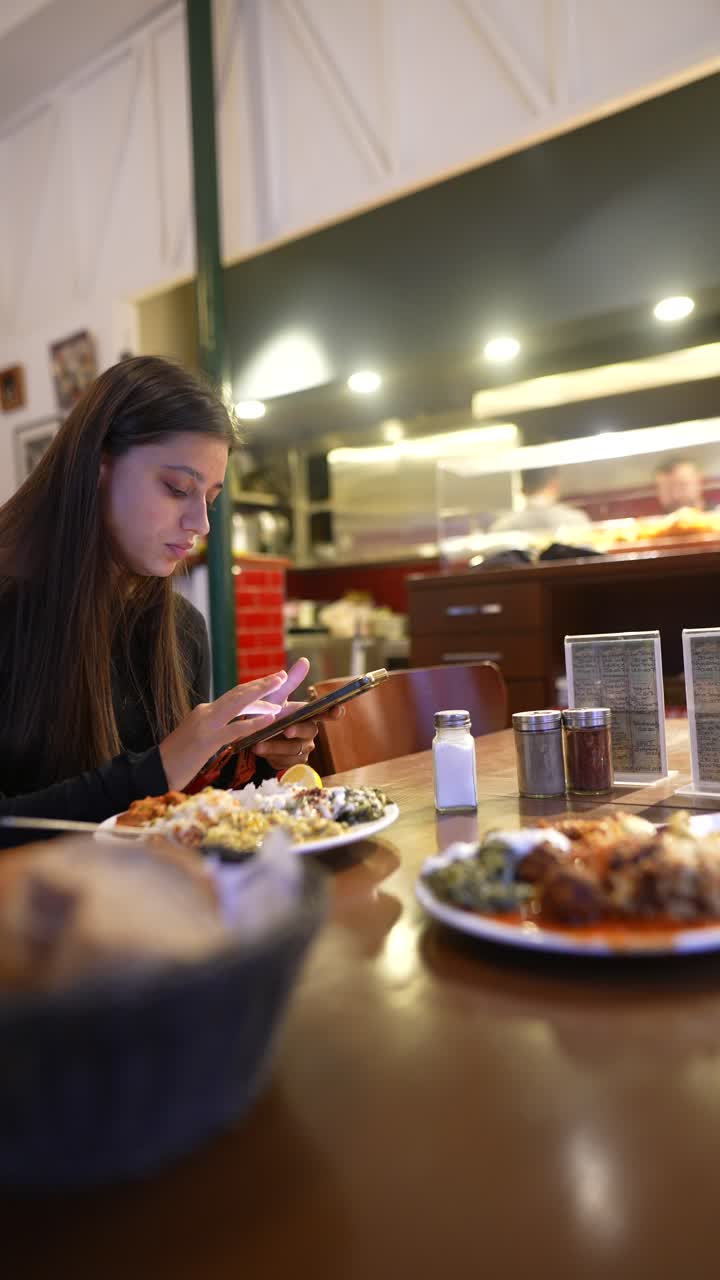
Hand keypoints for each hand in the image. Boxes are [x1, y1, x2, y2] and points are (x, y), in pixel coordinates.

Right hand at [159, 672, 285, 789]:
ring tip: (280, 685)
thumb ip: (215, 730)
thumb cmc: (176, 761)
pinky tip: (270, 718)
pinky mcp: (206, 741)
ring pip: (237, 703)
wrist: (154, 771)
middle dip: (261, 684)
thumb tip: (234, 727)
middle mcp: (205, 713)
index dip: (253, 688)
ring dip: (260, 693)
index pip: (233, 696)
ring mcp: (205, 725)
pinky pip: (235, 729)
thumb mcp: (198, 740)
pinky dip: (254, 722)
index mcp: (204, 712)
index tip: (271, 681)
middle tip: (282, 675)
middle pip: (238, 693)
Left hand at [253, 657, 344, 772]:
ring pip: (295, 748)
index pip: (326, 712)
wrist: (251, 736)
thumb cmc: (268, 713)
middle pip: (310, 731)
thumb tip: (304, 660)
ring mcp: (301, 748)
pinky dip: (270, 754)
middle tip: (287, 730)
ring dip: (277, 745)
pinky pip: (284, 760)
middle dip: (298, 730)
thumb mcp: (276, 696)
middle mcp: (308, 731)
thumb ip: (290, 681)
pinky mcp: (290, 762)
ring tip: (260, 743)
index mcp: (307, 715)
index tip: (337, 709)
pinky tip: (258, 749)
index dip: (334, 711)